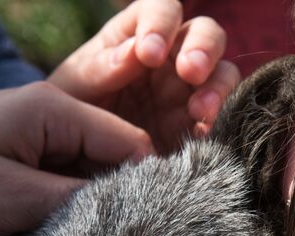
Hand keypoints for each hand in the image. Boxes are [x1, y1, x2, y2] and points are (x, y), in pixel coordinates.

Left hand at [0, 83, 153, 235]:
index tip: (145, 226)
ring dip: (82, 208)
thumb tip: (129, 211)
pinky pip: (58, 185)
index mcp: (54, 109)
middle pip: (109, 159)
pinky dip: (60, 209)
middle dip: (112, 199)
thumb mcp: (16, 198)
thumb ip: (80, 201)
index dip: (143, 184)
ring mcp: (32, 139)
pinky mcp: (18, 162)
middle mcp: (49, 117)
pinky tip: (49, 233)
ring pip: (84, 176)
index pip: (128, 142)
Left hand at [48, 0, 240, 151]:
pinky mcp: (199, 127)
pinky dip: (218, 125)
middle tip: (190, 72)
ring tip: (201, 111)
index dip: (161, 25)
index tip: (149, 54)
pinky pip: (222, 118)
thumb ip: (101, 68)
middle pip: (206, 34)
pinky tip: (202, 138)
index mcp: (138, 34)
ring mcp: (190, 92)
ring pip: (223, 73)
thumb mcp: (74, 88)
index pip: (162, 10)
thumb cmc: (71, 111)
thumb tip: (135, 51)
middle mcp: (172, 57)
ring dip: (218, 87)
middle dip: (203, 49)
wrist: (76, 162)